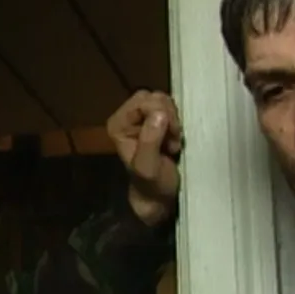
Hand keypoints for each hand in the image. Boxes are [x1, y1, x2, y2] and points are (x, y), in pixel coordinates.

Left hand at [106, 90, 182, 226]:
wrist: (157, 196)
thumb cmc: (151, 184)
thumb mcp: (149, 166)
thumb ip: (150, 140)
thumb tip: (159, 113)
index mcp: (118, 124)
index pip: (144, 101)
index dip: (161, 115)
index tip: (169, 138)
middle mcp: (127, 116)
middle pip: (154, 97)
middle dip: (168, 117)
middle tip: (171, 141)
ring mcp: (140, 116)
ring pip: (163, 100)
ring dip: (174, 120)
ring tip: (172, 142)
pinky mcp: (154, 119)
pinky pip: (169, 107)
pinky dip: (176, 121)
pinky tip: (174, 139)